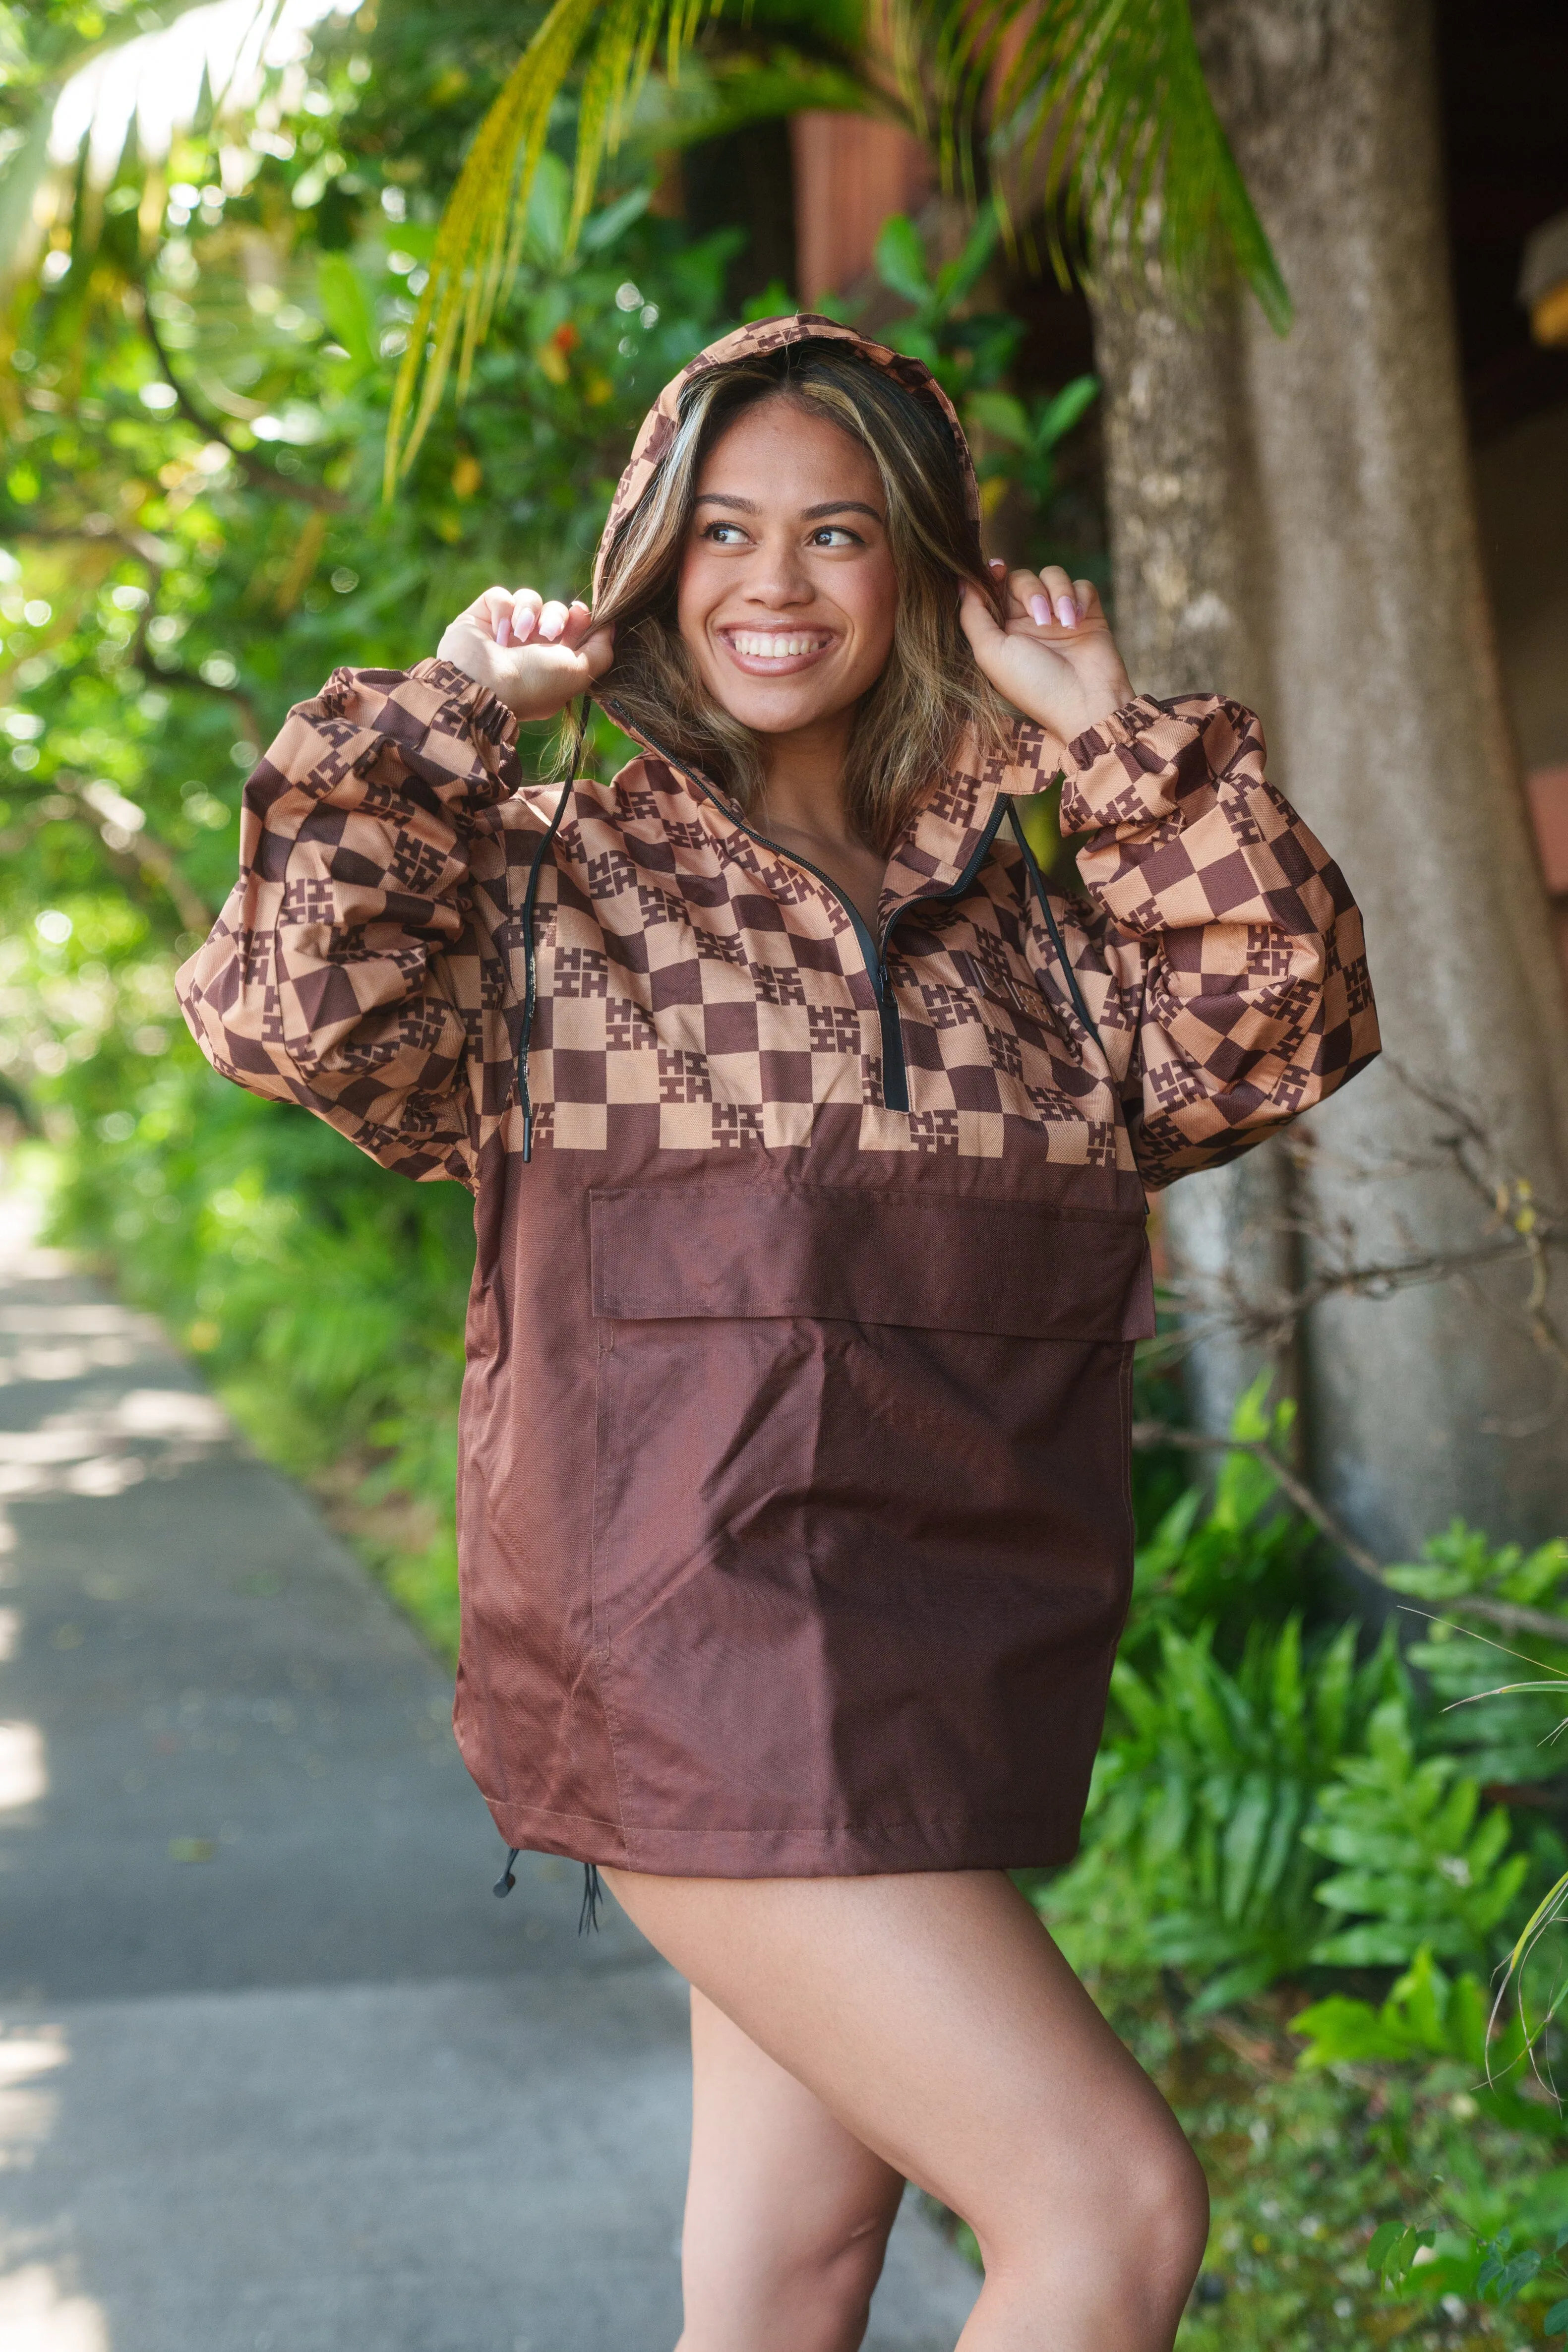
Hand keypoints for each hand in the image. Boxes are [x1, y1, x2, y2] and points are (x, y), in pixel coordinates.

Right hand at [436, 584, 613, 720]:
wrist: (483, 684)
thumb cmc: (533, 683)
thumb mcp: (579, 672)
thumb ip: (601, 651)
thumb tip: (611, 626)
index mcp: (552, 664)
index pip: (573, 629)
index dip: (580, 618)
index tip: (581, 614)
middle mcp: (528, 648)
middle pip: (554, 611)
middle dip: (556, 617)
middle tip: (549, 633)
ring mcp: (503, 633)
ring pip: (528, 600)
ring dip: (529, 613)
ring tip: (520, 635)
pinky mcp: (480, 618)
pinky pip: (499, 596)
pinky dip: (502, 610)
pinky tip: (498, 633)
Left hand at [959, 562, 1131, 761]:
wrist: (1085, 702)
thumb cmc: (1034, 684)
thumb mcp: (991, 653)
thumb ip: (973, 616)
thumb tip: (963, 581)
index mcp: (1002, 632)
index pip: (993, 589)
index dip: (992, 574)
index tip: (997, 568)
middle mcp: (1029, 622)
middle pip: (1021, 577)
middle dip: (1028, 589)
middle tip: (1039, 617)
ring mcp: (1058, 616)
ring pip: (1053, 575)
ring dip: (1057, 593)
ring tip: (1062, 623)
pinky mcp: (1087, 614)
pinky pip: (1081, 585)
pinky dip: (1078, 598)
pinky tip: (1077, 621)